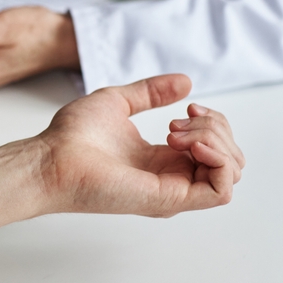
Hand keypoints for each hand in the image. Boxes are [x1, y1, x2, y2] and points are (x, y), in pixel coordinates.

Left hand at [37, 74, 245, 217]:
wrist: (51, 158)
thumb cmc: (73, 136)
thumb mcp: (119, 100)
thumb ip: (151, 92)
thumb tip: (186, 82)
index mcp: (161, 160)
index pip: (213, 147)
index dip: (212, 122)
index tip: (187, 108)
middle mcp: (171, 178)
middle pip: (230, 158)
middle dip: (217, 129)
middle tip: (177, 122)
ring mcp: (173, 191)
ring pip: (231, 171)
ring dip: (216, 140)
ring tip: (176, 133)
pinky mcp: (170, 199)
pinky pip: (221, 190)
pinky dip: (218, 160)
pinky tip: (189, 145)